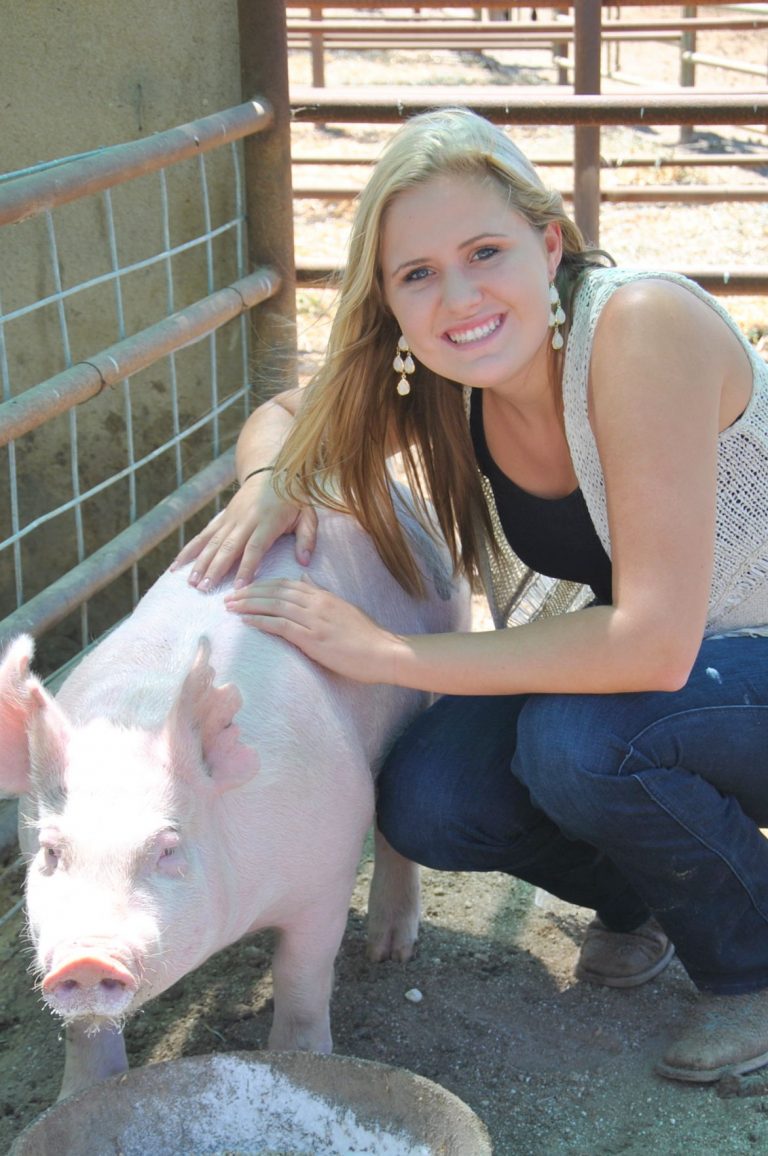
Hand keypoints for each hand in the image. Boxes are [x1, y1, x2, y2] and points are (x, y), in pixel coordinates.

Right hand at [171, 475, 317, 589]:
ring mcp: (230, 519)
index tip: (238, 587)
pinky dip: (189, 551)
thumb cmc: (293, 499)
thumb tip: (304, 561)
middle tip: (205, 589)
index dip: (246, 567)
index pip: (255, 548)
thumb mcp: (308, 515)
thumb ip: (307, 538)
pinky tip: (177, 566)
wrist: (272, 472)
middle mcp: (245, 520)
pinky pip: (203, 536)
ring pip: (212, 543)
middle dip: (215, 569)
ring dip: (200, 563)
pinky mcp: (222, 518)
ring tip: (192, 583)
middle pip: (228, 547)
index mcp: (268, 522)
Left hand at [225, 575, 401, 683]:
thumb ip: (321, 593)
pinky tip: (246, 621)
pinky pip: (281, 625)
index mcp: (323, 595)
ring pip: (274, 605)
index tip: (245, 588)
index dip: (262, 584)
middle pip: (275, 591)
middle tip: (229, 596)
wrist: (383, 651)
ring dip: (249, 605)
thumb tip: (304, 579)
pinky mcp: (313, 638)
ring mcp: (314, 619)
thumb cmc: (365, 635)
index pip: (285, 584)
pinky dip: (261, 620)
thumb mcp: (343, 607)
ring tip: (230, 607)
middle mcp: (316, 603)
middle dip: (249, 592)